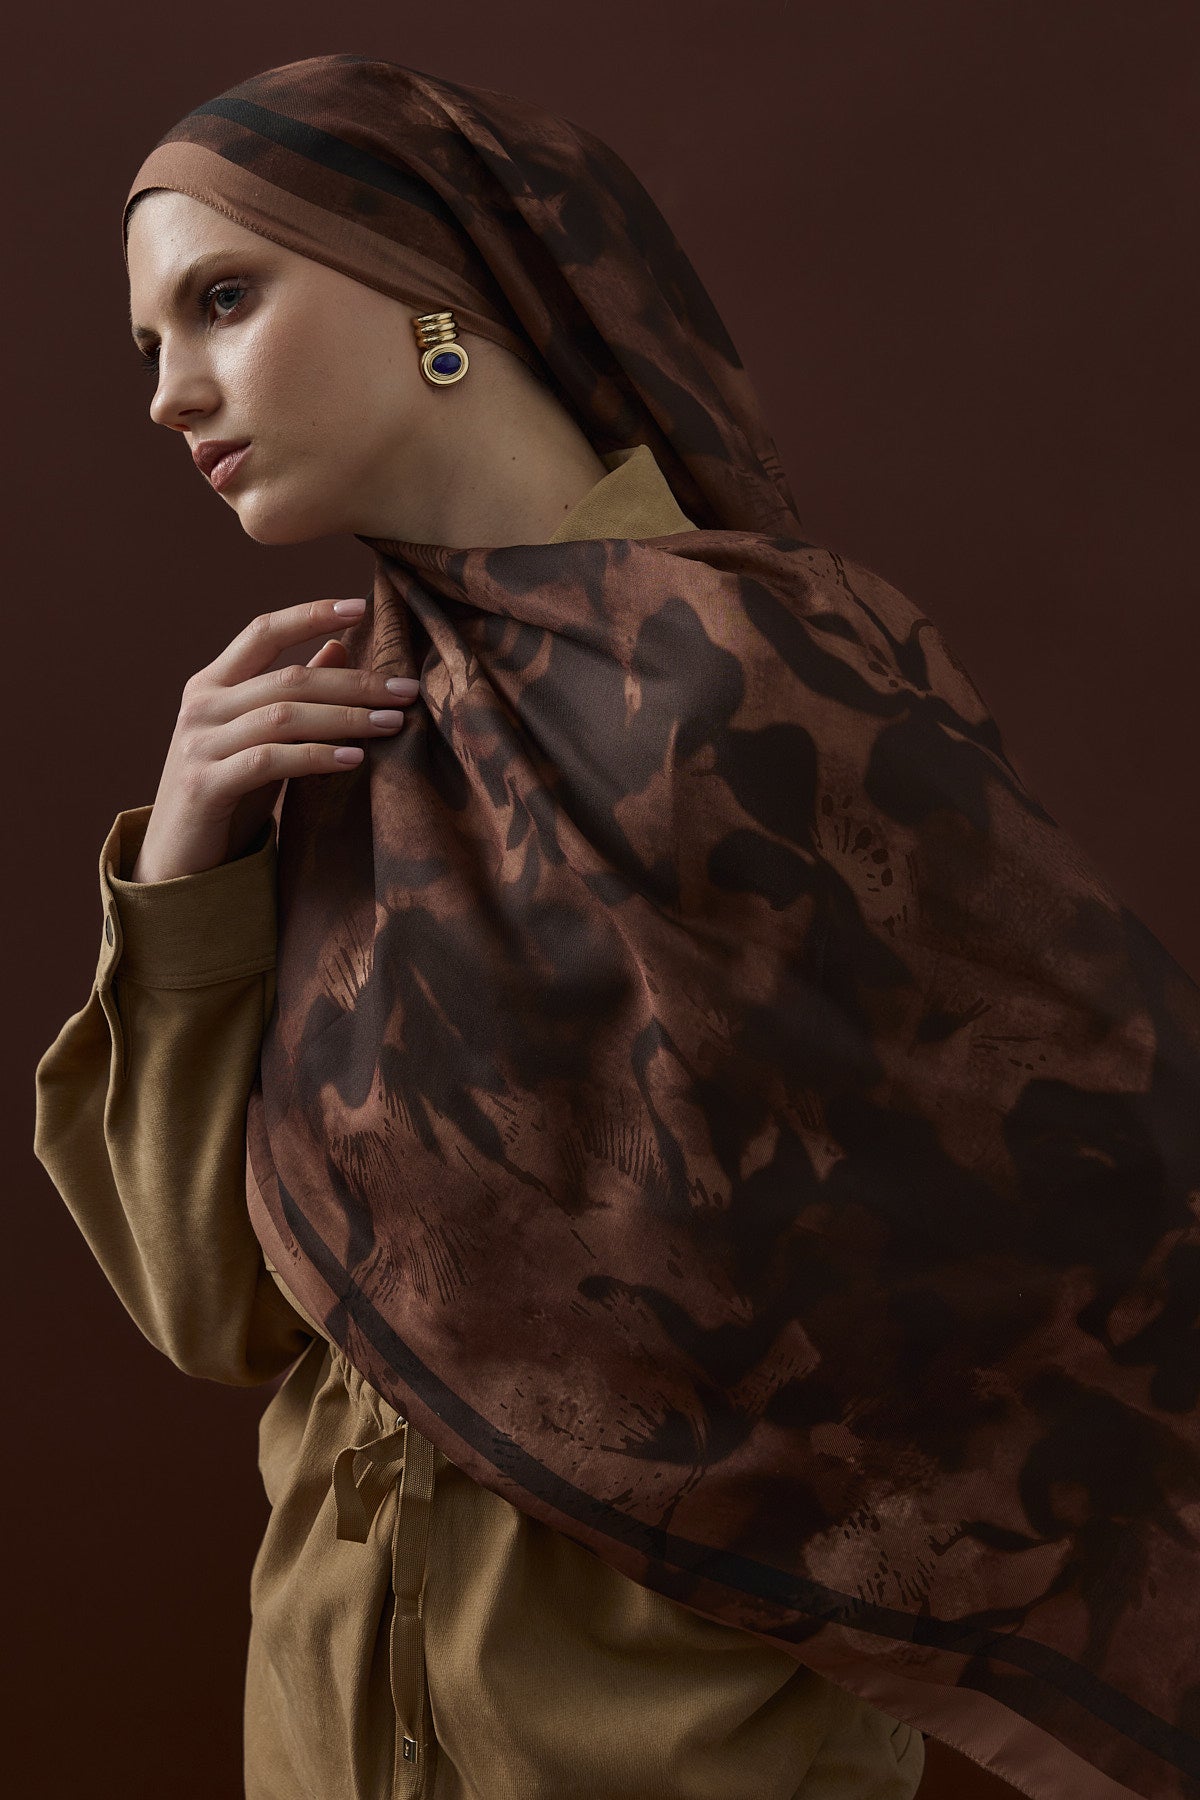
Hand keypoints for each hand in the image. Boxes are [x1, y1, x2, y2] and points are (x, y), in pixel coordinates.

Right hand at [129, 597, 418, 882]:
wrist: (179, 861)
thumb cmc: (228, 793)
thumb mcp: (261, 738)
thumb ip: (293, 694)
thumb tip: (340, 645)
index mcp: (211, 684)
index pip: (263, 632)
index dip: (310, 614)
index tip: (361, 605)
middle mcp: (201, 706)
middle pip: (289, 678)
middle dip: (355, 682)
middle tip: (406, 691)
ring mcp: (199, 744)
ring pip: (284, 716)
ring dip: (346, 718)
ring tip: (392, 723)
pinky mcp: (205, 784)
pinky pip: (270, 760)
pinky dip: (316, 756)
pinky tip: (354, 759)